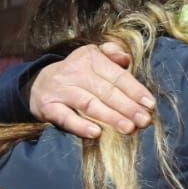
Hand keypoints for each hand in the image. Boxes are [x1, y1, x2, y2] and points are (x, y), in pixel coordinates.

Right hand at [29, 43, 153, 138]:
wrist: (38, 85)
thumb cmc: (76, 75)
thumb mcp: (92, 58)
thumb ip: (111, 55)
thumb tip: (126, 58)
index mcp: (89, 59)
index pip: (116, 75)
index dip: (134, 90)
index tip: (150, 104)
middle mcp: (74, 72)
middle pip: (105, 91)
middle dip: (127, 107)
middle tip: (144, 120)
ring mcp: (60, 90)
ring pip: (89, 104)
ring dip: (111, 117)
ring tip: (129, 128)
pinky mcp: (48, 106)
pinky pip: (65, 117)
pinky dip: (80, 125)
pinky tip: (97, 133)